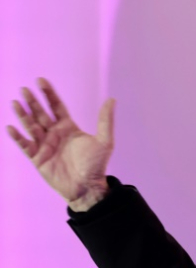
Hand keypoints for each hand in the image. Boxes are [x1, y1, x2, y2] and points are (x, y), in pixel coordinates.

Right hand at [6, 78, 114, 210]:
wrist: (88, 187)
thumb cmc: (96, 164)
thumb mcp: (104, 141)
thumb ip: (105, 121)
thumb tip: (112, 100)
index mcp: (69, 128)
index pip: (56, 106)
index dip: (49, 94)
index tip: (41, 80)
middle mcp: (55, 134)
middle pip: (41, 114)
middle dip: (33, 102)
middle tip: (25, 90)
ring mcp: (45, 145)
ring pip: (31, 127)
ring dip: (23, 115)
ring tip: (16, 103)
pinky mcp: (38, 158)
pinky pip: (25, 146)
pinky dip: (18, 137)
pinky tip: (11, 128)